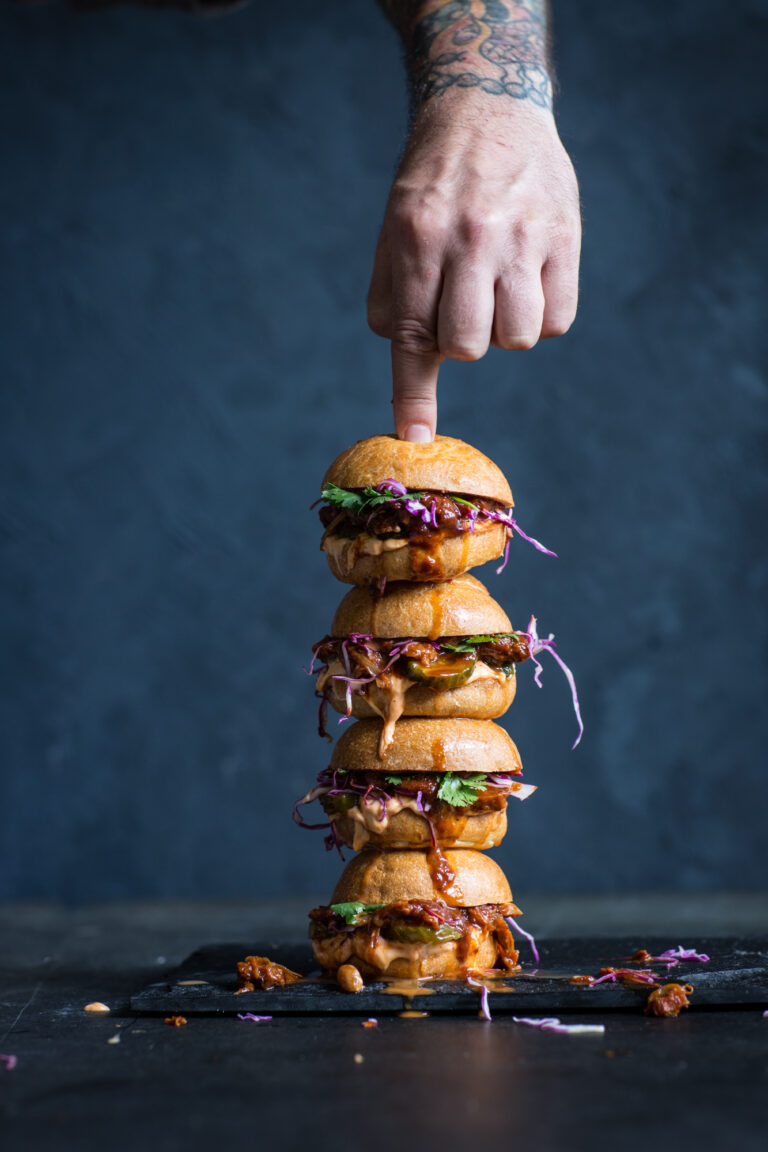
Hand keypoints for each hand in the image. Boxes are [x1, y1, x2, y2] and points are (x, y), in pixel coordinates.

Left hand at [367, 95, 580, 441]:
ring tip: (497, 286)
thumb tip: (407, 365)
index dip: (413, 394)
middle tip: (461, 303)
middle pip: (466, 346)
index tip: (416, 438)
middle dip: (459, 341)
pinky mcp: (565, 238)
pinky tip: (528, 281)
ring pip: (517, 339)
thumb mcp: (394, 228)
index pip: (410, 333)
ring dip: (503, 329)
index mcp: (417, 238)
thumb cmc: (433, 183)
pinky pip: (558, 321)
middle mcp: (470, 239)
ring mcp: (523, 238)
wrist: (490, 106)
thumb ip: (391, 297)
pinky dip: (542, 316)